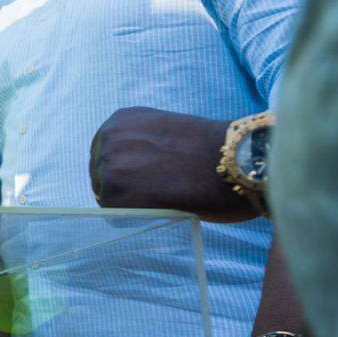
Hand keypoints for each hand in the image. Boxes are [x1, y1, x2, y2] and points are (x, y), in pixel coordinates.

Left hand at [89, 107, 254, 221]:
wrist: (236, 162)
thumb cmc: (213, 150)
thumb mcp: (165, 131)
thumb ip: (140, 143)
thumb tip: (129, 168)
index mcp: (120, 119)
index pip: (106, 154)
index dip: (128, 171)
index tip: (150, 176)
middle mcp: (108, 137)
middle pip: (101, 174)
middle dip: (126, 186)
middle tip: (160, 189)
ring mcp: (108, 165)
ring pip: (106, 194)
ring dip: (130, 202)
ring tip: (164, 196)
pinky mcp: (114, 193)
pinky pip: (114, 215)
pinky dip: (134, 217)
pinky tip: (160, 207)